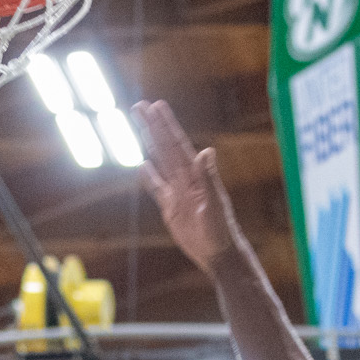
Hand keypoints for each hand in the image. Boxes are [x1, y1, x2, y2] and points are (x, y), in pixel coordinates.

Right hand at [135, 99, 245, 272]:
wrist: (218, 253)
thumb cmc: (220, 231)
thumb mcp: (215, 205)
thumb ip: (210, 178)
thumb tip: (207, 151)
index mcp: (195, 175)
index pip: (176, 145)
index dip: (166, 125)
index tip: (156, 105)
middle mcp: (185, 179)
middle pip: (164, 147)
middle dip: (153, 126)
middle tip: (139, 106)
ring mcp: (177, 192)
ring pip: (160, 161)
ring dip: (150, 143)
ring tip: (140, 126)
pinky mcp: (171, 207)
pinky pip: (157, 188)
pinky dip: (149, 177)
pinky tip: (142, 166)